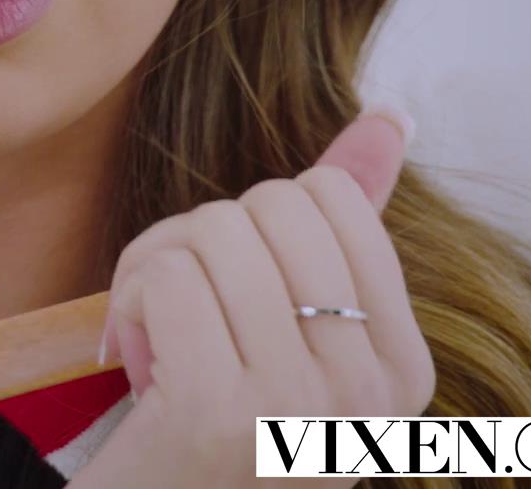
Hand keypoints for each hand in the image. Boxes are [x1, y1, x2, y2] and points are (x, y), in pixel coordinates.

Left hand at [71, 110, 436, 488]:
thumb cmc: (212, 415)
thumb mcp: (290, 326)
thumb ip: (340, 224)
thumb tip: (389, 116)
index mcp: (402, 366)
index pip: (332, 198)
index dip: (256, 222)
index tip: (239, 298)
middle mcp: (367, 390)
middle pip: (269, 206)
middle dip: (201, 239)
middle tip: (186, 313)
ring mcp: (298, 403)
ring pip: (213, 233)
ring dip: (156, 272)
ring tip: (161, 340)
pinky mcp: (218, 409)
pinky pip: (166, 278)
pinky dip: (129, 303)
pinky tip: (136, 364)